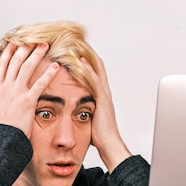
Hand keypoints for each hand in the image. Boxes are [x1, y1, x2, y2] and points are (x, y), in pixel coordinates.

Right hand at [0, 43, 59, 137]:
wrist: (3, 140)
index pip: (3, 64)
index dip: (9, 52)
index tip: (15, 42)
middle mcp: (6, 87)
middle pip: (15, 61)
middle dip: (25, 48)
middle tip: (34, 39)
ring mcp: (16, 92)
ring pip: (26, 67)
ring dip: (36, 54)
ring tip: (45, 46)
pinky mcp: (28, 100)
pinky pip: (40, 84)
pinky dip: (48, 74)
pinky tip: (56, 67)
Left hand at [81, 48, 130, 171]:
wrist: (110, 145)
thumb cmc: (100, 136)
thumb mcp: (89, 118)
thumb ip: (84, 108)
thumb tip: (75, 107)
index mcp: (100, 95)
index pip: (94, 71)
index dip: (87, 59)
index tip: (78, 48)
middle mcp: (104, 92)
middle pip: (97, 65)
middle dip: (88, 52)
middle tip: (78, 40)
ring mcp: (104, 94)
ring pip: (97, 69)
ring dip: (87, 56)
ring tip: (78, 43)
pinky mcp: (102, 99)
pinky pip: (94, 80)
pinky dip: (88, 68)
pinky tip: (80, 60)